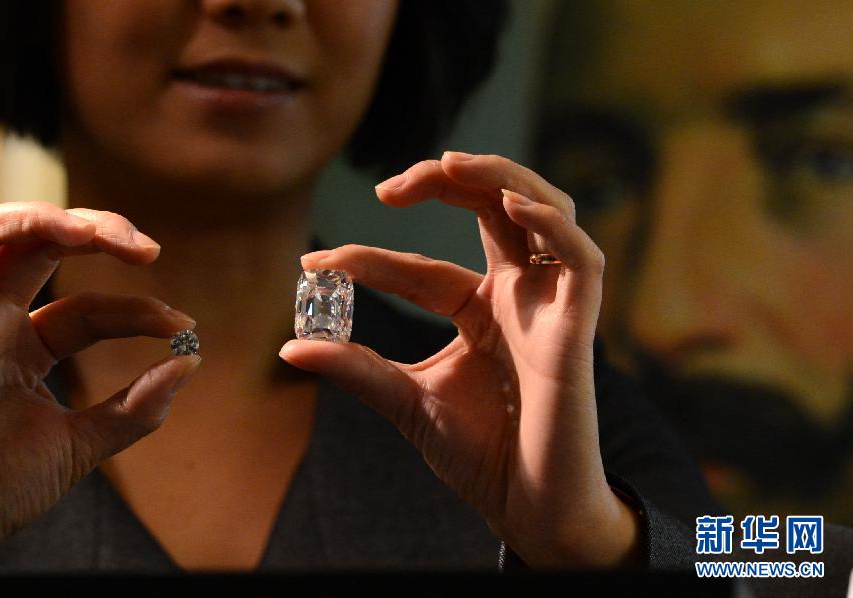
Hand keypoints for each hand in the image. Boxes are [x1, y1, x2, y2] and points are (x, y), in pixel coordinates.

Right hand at [0, 202, 199, 570]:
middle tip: (147, 249)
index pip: (90, 312)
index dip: (139, 313)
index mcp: (21, 350)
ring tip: (99, 234)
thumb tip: (190, 361)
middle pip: (44, 250)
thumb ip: (134, 409)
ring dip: (52, 220)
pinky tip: (38, 226)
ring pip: (1, 235)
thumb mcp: (76, 445)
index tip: (184, 326)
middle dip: (98, 234)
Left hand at [279, 152, 640, 567]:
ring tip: (451, 164)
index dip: (368, 259)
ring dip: (503, 177)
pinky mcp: (578, 325)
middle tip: (391, 185)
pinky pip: (581, 260)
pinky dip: (552, 224)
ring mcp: (550, 305)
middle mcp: (517, 296)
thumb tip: (289, 347)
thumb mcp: (406, 400)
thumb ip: (357, 367)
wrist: (527, 508)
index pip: (420, 268)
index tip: (313, 263)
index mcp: (479, 310)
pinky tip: (513, 205)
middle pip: (492, 210)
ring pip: (544, 213)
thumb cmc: (480, 455)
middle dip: (447, 181)